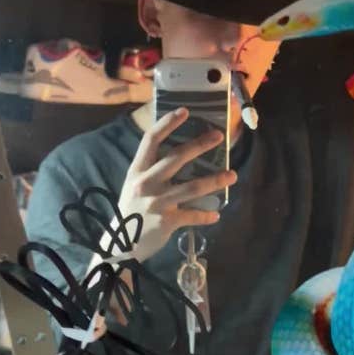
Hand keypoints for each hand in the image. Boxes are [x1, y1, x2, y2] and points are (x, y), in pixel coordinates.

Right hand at [117, 108, 236, 263]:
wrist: (121, 243)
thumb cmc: (132, 209)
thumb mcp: (135, 184)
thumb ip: (152, 170)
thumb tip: (181, 154)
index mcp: (138, 170)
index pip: (151, 140)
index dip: (168, 123)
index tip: (185, 111)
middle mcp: (146, 182)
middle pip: (177, 158)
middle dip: (200, 145)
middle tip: (218, 136)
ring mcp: (157, 202)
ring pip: (192, 187)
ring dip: (215, 180)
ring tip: (232, 175)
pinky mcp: (167, 221)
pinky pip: (193, 216)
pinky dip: (206, 215)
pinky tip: (216, 214)